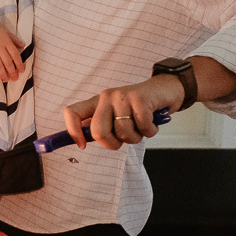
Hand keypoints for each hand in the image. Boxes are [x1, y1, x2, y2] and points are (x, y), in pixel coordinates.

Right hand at [0, 16, 24, 81]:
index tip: (21, 71)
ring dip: (2, 73)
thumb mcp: (6, 30)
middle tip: (14, 79)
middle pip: (8, 62)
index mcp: (7, 41)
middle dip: (12, 72)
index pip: (15, 55)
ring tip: (5, 80)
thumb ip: (14, 39)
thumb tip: (22, 45)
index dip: (19, 64)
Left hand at [61, 75, 182, 150]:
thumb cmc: (139, 108)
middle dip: (113, 144)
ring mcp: (122, 96)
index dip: (72, 131)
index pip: (72, 112)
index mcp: (97, 102)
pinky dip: (150, 131)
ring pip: (123, 133)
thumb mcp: (116, 116)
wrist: (164, 90)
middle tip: (124, 139)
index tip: (82, 145)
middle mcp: (106, 97)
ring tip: (142, 126)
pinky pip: (142, 127)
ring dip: (136, 137)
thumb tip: (82, 140)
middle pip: (98, 132)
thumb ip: (101, 126)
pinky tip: (152, 121)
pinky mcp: (139, 98)